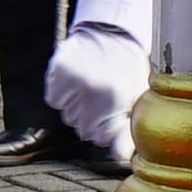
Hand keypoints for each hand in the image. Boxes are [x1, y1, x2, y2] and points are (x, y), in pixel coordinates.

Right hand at [45, 23, 147, 164]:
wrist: (113, 32)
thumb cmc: (129, 68)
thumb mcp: (137, 100)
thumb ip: (128, 132)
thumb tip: (122, 158)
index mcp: (115, 98)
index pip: (101, 139)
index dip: (107, 130)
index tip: (112, 115)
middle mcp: (92, 90)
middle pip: (83, 129)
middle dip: (92, 119)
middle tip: (103, 98)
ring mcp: (73, 80)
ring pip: (67, 116)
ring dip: (77, 107)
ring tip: (92, 87)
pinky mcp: (58, 71)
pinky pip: (54, 100)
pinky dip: (62, 94)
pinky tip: (77, 81)